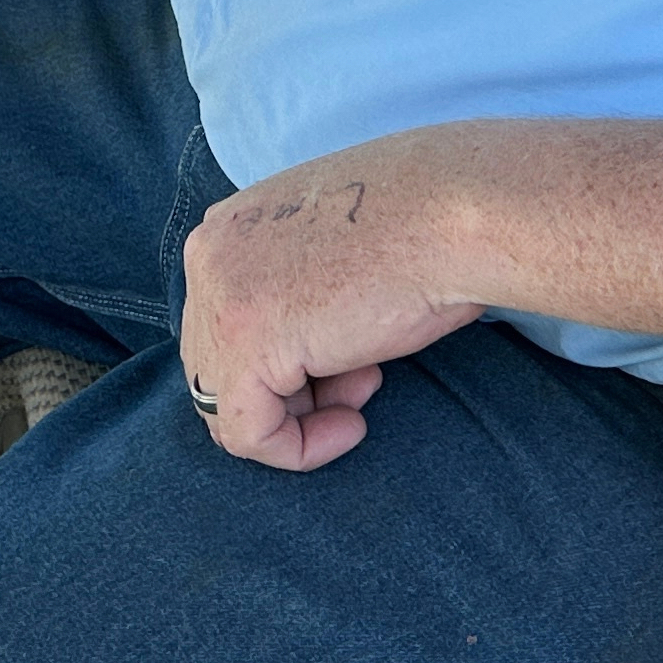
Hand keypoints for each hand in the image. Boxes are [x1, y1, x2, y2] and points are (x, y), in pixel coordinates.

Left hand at [177, 134, 480, 470]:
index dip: (288, 363)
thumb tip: (289, 367)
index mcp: (227, 226)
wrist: (455, 213)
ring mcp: (217, 296)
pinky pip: (247, 433)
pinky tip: (353, 427)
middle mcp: (206, 253)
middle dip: (292, 390)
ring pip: (228, 404)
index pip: (223, 326)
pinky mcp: (245, 341)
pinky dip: (298, 448)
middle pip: (219, 365)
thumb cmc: (420, 231)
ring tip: (365, 388)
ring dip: (302, 417)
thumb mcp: (331, 256)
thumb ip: (289, 295)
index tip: (352, 363)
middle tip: (362, 378)